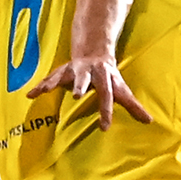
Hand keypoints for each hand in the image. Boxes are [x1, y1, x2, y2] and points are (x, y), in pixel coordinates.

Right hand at [27, 55, 152, 130]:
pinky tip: (30, 95)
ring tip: (44, 91)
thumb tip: (150, 121)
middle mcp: (89, 72)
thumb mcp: (122, 89)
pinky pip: (49, 78)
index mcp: (105, 78)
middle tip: (76, 96)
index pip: (107, 95)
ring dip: (54, 82)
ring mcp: (74, 70)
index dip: (106, 110)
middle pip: (85, 79)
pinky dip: (40, 86)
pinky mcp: (62, 71)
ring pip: (63, 75)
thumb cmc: (110, 76)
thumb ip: (133, 106)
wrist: (95, 52)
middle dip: (80, 86)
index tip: (104, 127)